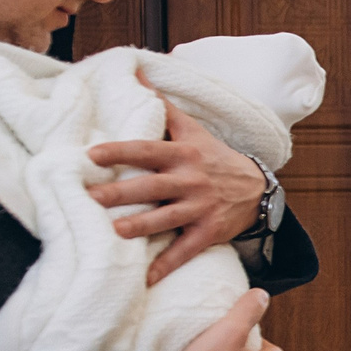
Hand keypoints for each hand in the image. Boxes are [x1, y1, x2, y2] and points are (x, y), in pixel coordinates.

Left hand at [88, 102, 268, 286]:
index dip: (121, 151)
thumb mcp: (192, 129)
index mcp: (182, 154)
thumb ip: (161, 104)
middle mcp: (190, 180)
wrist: (257, 189)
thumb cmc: (214, 156)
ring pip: (166, 218)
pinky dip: (166, 266)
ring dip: (141, 226)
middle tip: (92, 198)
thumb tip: (135, 72)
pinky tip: (146, 278)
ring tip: (115, 232)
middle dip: (122, 193)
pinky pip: (185, 251)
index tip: (92, 154)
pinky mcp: (208, 232)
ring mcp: (200, 208)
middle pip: (152, 186)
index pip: (147, 150)